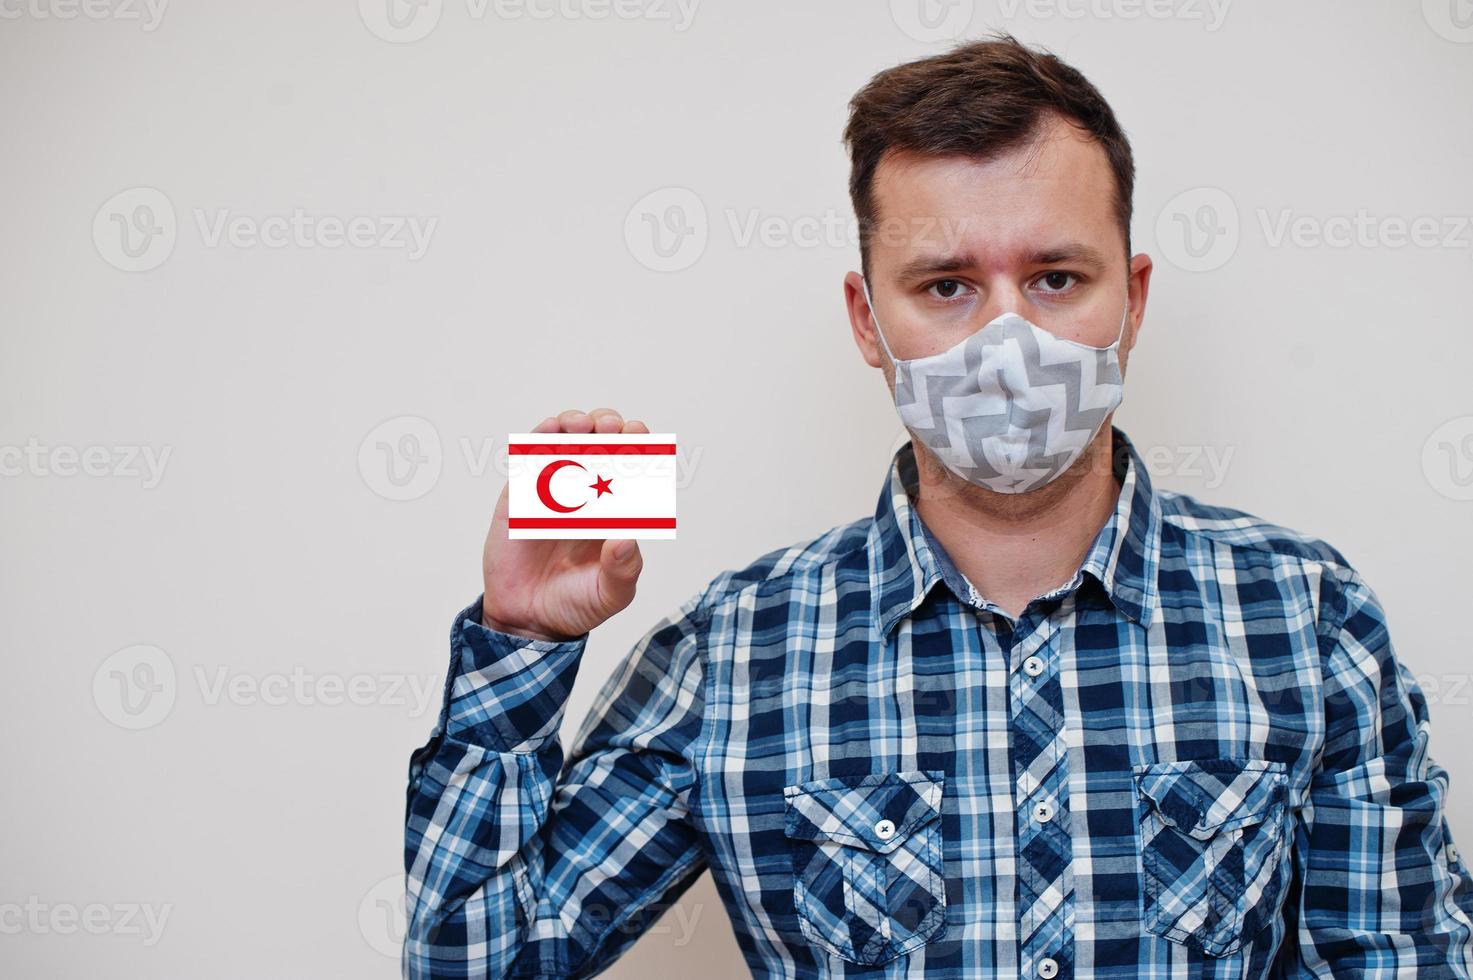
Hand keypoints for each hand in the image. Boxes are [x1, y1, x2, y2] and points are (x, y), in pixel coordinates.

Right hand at [480, 408, 646, 641]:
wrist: (529, 621)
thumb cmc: (576, 604)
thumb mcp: (611, 594)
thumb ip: (623, 570)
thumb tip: (626, 539)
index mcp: (615, 511)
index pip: (632, 468)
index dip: (638, 447)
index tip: (639, 438)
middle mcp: (586, 495)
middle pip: (602, 445)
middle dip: (610, 427)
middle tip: (612, 429)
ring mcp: (552, 492)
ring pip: (565, 443)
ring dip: (575, 425)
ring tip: (582, 425)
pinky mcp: (520, 497)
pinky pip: (528, 460)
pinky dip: (539, 439)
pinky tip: (550, 430)